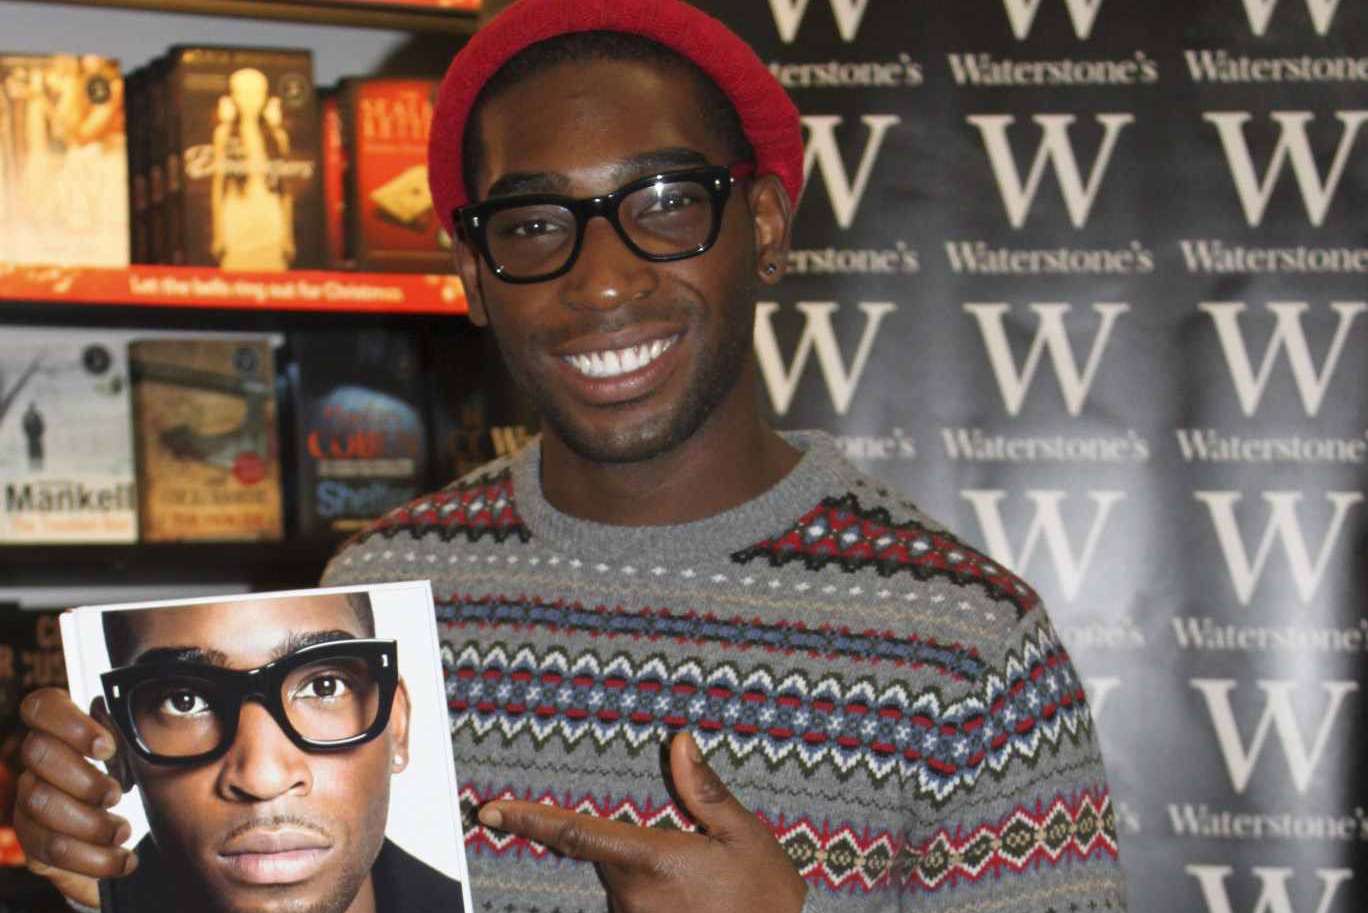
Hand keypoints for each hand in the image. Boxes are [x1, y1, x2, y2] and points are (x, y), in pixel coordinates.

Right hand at [13, 689, 136, 908]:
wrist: (123, 839)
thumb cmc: (132, 785)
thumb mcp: (141, 757)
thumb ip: (138, 735)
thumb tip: (163, 711)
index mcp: (62, 732)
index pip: (42, 706)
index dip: (70, 723)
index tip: (107, 748)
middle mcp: (38, 763)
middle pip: (38, 754)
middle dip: (83, 778)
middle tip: (116, 795)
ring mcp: (29, 801)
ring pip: (40, 802)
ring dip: (89, 822)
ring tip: (122, 831)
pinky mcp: (33, 840)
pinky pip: (49, 848)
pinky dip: (92, 858)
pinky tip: (121, 860)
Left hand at [478, 732, 805, 912]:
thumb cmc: (763, 898)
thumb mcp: (744, 836)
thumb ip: (706, 792)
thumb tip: (680, 745)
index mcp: (650, 860)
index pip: (574, 833)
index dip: (529, 820)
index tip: (491, 810)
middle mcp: (631, 894)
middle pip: (604, 853)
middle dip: (628, 841)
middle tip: (687, 849)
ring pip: (619, 879)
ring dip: (645, 869)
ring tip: (701, 878)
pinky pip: (633, 903)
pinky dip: (652, 891)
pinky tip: (691, 896)